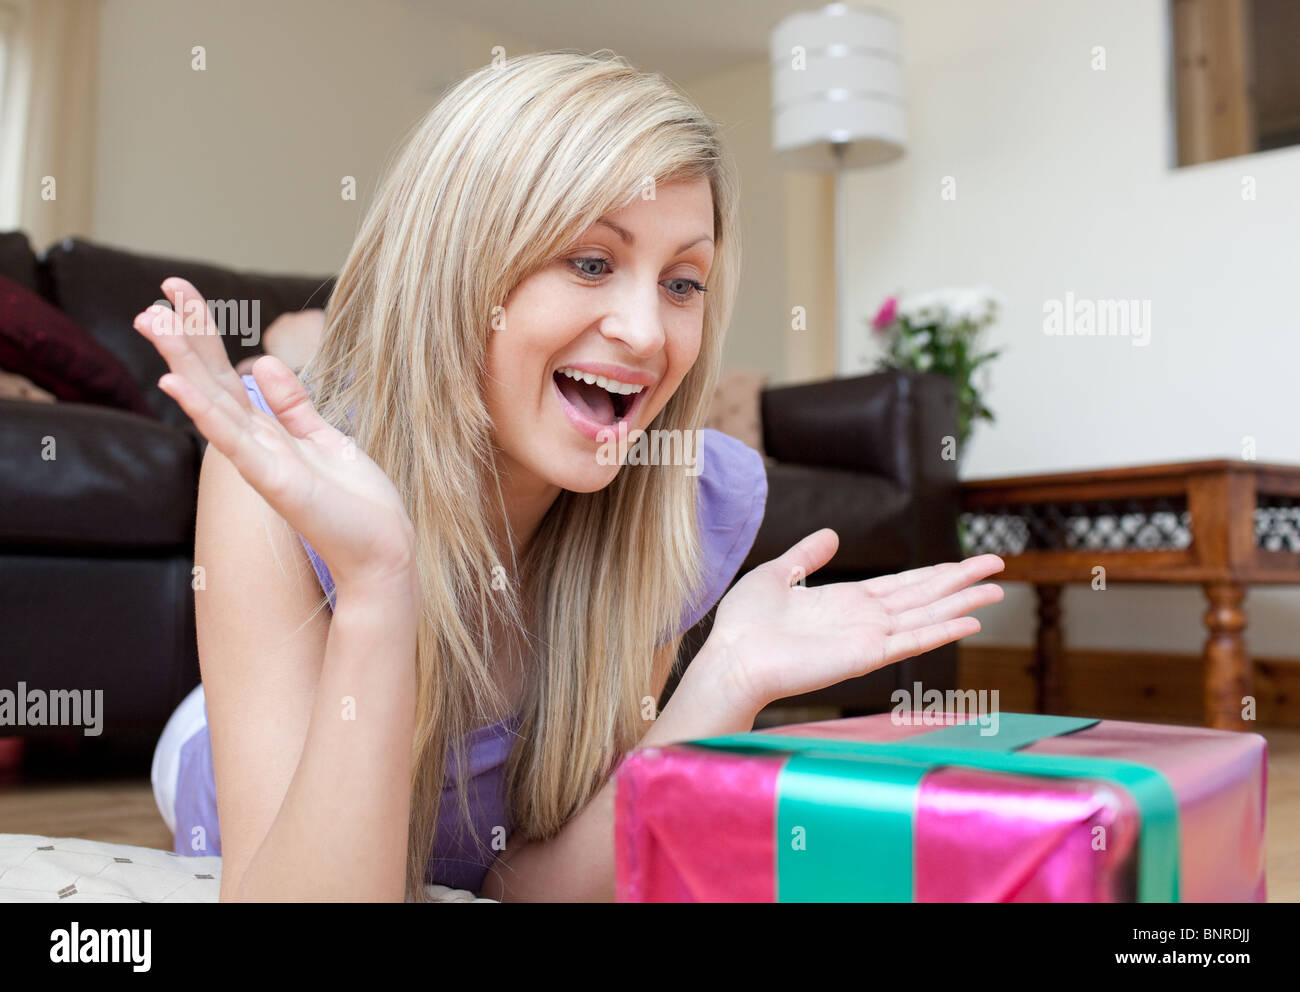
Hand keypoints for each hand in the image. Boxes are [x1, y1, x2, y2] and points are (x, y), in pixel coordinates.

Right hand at [133, 278, 416, 588]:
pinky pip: (234, 441)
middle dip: (184, 340)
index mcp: (270, 433)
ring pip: (213, 403)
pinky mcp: (275, 481)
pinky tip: (177, 384)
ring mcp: (261, 463)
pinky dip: (205, 412)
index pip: (226, 375)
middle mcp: (257, 445)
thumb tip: (266, 363)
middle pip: (212, 382)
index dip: (204, 333)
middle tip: (151, 300)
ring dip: (183, 361)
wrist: (383, 551)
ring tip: (152, 322)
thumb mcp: (325, 440)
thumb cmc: (356, 503)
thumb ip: (293, 406)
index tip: (178, 292)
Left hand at [706, 528, 1004, 713]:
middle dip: (961, 581)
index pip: (902, 585)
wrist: (733, 657)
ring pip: (927, 616)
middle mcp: (864, 620)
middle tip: (999, 566)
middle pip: (925, 596)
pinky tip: (969, 622)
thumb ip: (807, 554)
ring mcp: (868, 639)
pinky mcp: (865, 656)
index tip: (966, 563)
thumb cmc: (746, 625)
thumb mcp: (778, 573)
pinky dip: (941, 631)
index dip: (936, 573)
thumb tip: (831, 534)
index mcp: (846, 602)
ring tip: (997, 591)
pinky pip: (912, 641)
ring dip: (962, 603)